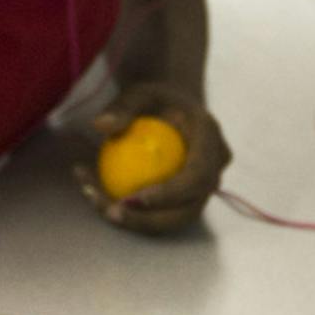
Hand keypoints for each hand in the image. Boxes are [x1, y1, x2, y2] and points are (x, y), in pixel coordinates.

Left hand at [76, 86, 230, 237]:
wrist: (173, 108)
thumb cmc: (155, 99)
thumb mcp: (137, 94)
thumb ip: (121, 107)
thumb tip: (101, 125)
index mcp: (211, 140)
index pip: (198, 176)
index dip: (171, 194)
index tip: (134, 198)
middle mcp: (214, 169)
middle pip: (189, 208)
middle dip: (150, 219)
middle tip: (112, 213)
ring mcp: (203, 188)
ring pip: (174, 218)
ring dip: (137, 221)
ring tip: (102, 209)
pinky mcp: (188, 199)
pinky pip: (162, 214)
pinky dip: (133, 213)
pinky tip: (100, 202)